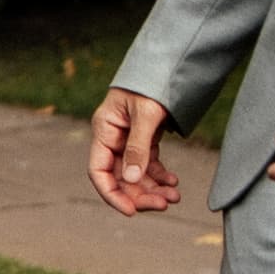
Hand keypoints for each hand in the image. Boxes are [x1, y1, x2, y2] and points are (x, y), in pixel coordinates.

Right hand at [88, 85, 181, 215]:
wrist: (168, 62)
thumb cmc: (152, 82)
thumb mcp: (146, 113)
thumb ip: (138, 146)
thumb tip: (131, 179)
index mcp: (105, 129)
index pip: (99, 171)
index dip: (112, 194)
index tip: (131, 211)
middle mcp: (113, 137)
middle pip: (121, 177)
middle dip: (141, 194)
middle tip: (165, 204)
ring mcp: (128, 139)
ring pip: (136, 174)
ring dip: (153, 189)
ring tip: (175, 196)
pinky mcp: (144, 138)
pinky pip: (149, 165)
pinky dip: (160, 177)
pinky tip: (173, 183)